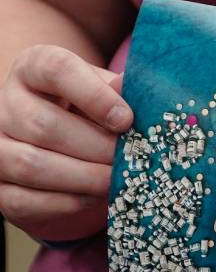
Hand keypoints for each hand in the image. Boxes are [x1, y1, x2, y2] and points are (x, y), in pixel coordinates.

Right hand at [0, 45, 132, 240]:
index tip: (127, 119)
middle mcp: (6, 104)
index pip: (56, 69)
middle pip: (44, 126)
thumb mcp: (103, 90)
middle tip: (132, 161)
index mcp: (34, 69)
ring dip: (84, 178)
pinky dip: (66, 202)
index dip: (94, 96)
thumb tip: (145, 96)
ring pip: (32, 165)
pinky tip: (95, 197)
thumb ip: (121, 92)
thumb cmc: (86, 109)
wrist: (54, 134)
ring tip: (118, 182)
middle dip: (97, 148)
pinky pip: (25, 200)